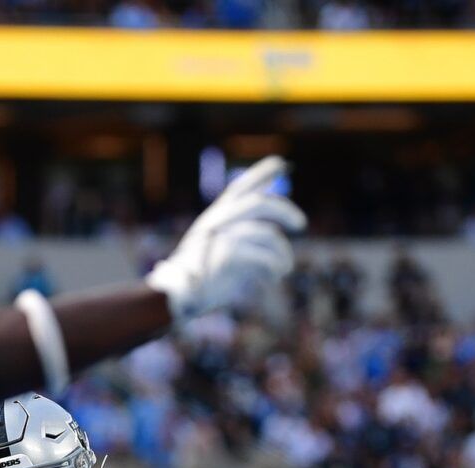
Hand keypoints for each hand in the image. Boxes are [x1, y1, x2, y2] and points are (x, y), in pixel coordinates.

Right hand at [146, 156, 304, 322]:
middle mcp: (217, 220)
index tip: (282, 163)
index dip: (262, 173)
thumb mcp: (219, 255)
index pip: (241, 188)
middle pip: (258, 203)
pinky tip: (272, 279)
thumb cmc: (198, 281)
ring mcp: (220, 235)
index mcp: (216, 217)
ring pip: (265, 233)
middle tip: (301, 224)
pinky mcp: (225, 254)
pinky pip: (262, 257)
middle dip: (284, 210)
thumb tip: (275, 239)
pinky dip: (273, 268)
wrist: (173, 298)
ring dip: (281, 253)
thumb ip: (242, 241)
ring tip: (284, 269)